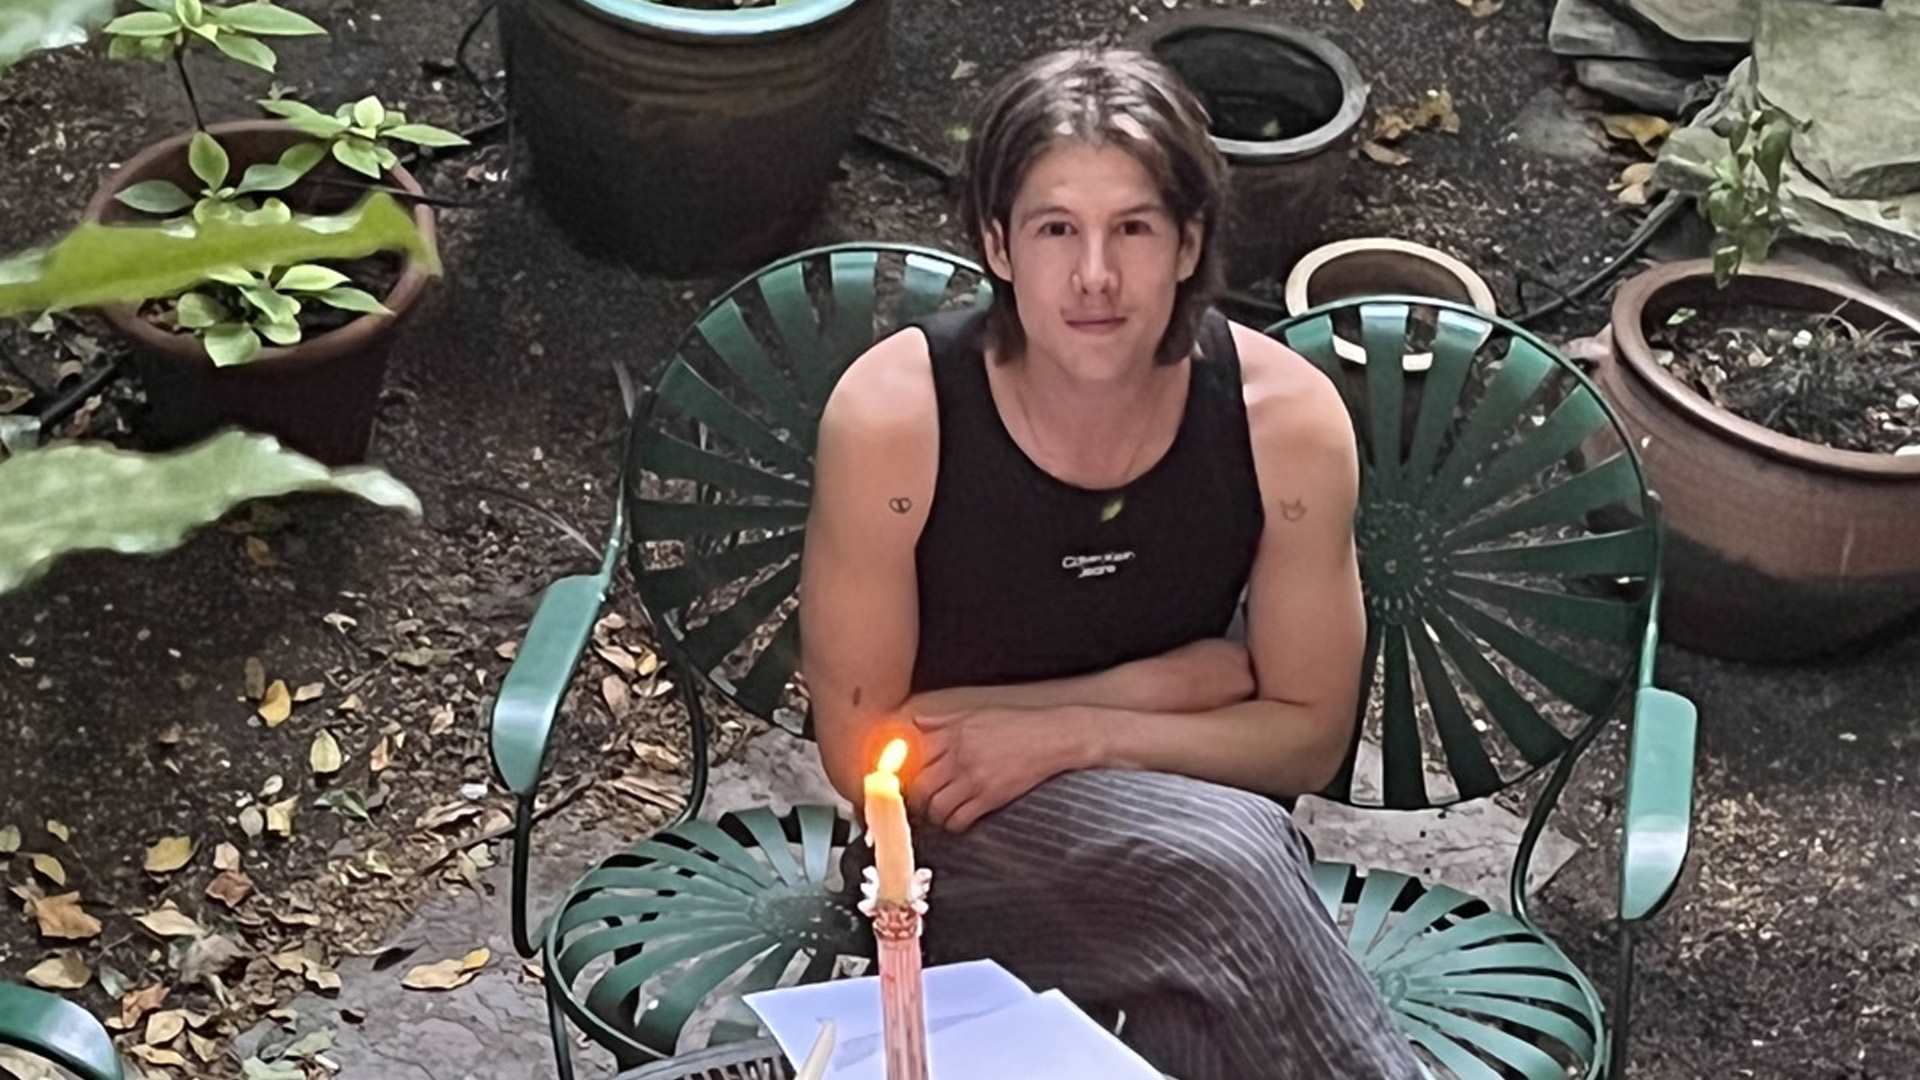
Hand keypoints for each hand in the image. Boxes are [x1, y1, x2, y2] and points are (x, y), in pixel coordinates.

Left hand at [906, 704, 1089, 833]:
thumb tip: (915, 722)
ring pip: (936, 807)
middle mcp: (958, 756)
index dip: (902, 773)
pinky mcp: (990, 797)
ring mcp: (974, 778)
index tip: (900, 782)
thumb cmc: (1016, 724)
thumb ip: (942, 720)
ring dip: (933, 816)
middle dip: (914, 800)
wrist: (1052, 737)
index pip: (912, 756)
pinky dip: (953, 825)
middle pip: (919, 786)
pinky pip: (960, 819)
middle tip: (916, 804)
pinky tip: (957, 820)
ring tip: (937, 815)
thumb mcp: (975, 714)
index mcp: (952, 733)